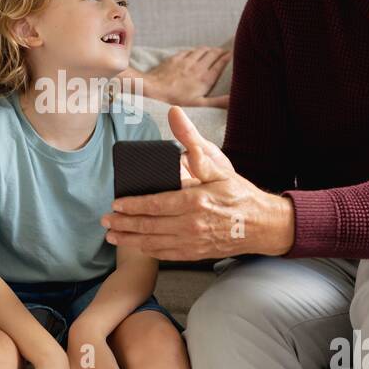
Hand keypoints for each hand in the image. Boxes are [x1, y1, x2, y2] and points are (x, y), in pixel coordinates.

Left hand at [101, 106, 295, 259]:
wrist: (262, 224)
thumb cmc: (237, 193)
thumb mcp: (216, 163)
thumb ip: (191, 140)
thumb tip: (175, 113)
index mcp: (194, 201)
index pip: (154, 204)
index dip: (132, 206)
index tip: (116, 203)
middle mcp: (191, 225)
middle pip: (148, 226)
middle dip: (123, 224)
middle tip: (106, 220)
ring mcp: (193, 242)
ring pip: (153, 243)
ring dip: (130, 239)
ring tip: (112, 235)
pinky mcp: (196, 253)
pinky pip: (166, 254)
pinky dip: (148, 250)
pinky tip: (137, 245)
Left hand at [122, 46, 230, 107]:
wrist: (154, 90)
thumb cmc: (176, 100)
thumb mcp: (199, 104)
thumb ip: (217, 101)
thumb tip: (233, 99)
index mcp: (205, 78)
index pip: (221, 63)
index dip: (229, 57)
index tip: (234, 54)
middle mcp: (198, 67)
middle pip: (213, 54)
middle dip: (221, 51)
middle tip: (226, 52)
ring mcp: (186, 61)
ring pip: (202, 50)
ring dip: (209, 49)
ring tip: (213, 50)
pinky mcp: (176, 58)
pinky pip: (189, 51)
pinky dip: (195, 50)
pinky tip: (196, 52)